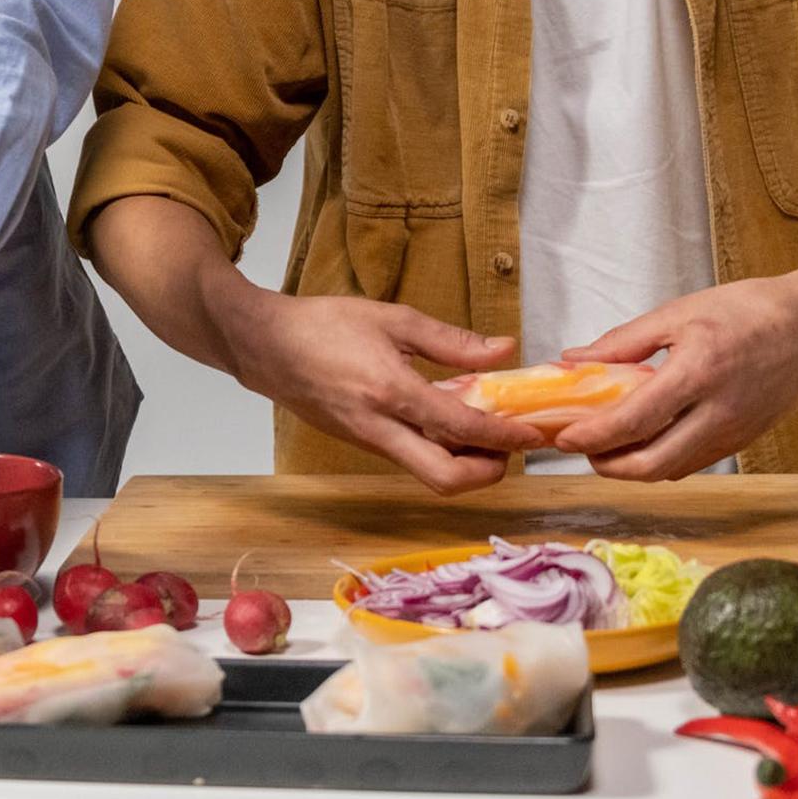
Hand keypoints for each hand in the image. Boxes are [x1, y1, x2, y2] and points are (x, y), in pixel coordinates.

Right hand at [225, 291, 542, 492]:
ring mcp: (368, 441)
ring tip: (486, 431)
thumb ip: (450, 341)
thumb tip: (503, 350)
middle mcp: (379, 428)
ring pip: (428, 473)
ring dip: (464, 463)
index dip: (505, 436)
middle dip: (487, 474)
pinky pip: (409, 457)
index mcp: (390, 392)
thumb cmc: (322, 325)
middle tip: (509, 448)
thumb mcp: (391, 319)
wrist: (264, 346)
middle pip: (445, 480)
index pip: (461, 428)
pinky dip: (438, 449)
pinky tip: (448, 422)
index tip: (533, 433)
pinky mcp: (360, 442)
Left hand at [553, 273, 797, 478]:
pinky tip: (641, 441)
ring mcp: (734, 434)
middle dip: (607, 466)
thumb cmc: (746, 311)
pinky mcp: (743, 442)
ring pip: (672, 470)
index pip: (635, 421)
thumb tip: (572, 360)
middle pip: (652, 464)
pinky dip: (660, 460)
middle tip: (579, 449)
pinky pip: (693, 462)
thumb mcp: (677, 313)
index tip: (562, 437)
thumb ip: (622, 342)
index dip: (593, 436)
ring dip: (632, 467)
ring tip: (603, 446)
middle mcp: (718, 414)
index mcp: (697, 374)